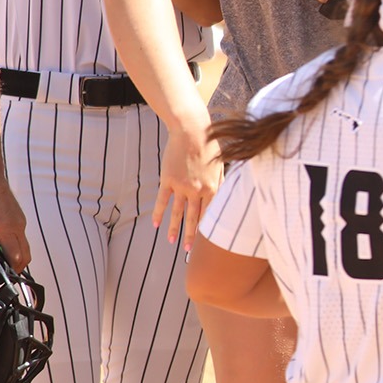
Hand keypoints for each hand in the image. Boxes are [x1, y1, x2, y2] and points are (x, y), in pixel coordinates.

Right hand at [155, 121, 220, 249]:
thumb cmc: (211, 146)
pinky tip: (156, 225)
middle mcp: (198, 190)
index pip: (211, 214)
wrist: (192, 131)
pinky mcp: (168, 180)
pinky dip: (159, 214)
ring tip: (172, 243)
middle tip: (188, 251)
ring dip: (174, 229)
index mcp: (214, 187)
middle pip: (194, 218)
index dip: (209, 229)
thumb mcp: (222, 165)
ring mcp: (182, 186)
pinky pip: (163, 201)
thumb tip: (225, 197)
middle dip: (191, 236)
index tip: (208, 243)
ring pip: (177, 213)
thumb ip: (223, 182)